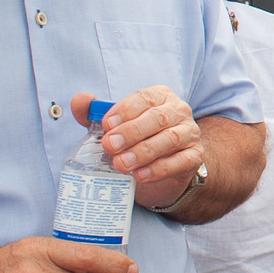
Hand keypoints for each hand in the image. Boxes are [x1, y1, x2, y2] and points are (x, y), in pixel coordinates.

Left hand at [72, 90, 203, 205]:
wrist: (164, 167)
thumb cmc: (137, 139)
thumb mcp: (115, 126)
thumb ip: (94, 113)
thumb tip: (78, 100)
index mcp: (160, 97)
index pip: (145, 98)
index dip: (125, 110)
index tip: (106, 124)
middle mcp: (178, 111)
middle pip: (158, 118)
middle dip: (132, 132)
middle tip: (110, 146)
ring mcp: (190, 134)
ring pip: (170, 139)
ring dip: (143, 152)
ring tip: (121, 164)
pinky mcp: (195, 157)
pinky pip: (181, 161)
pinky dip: (159, 169)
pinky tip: (140, 175)